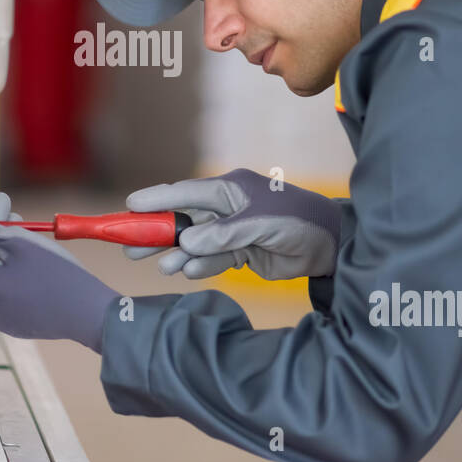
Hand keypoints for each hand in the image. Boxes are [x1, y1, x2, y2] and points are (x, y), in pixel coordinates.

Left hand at [0, 194, 120, 351]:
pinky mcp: (17, 326)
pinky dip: (17, 279)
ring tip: (28, 239)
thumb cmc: (54, 274)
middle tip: (14, 215)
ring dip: (8, 258)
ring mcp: (0, 320)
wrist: (87, 312)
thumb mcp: (22, 244)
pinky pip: (10, 297)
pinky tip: (35, 266)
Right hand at [123, 168, 342, 279]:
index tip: (129, 207)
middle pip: (183, 220)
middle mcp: (227, 208)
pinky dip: (200, 266)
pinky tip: (188, 271)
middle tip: (129, 246)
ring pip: (195, 244)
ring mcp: (233, 231)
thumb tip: (185, 243)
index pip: (185, 193)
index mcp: (230, 189)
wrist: (332, 245)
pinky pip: (213, 259)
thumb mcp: (261, 224)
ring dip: (178, 255)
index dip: (157, 200)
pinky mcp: (242, 252)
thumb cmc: (298, 221)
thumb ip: (223, 234)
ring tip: (162, 266)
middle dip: (158, 233)